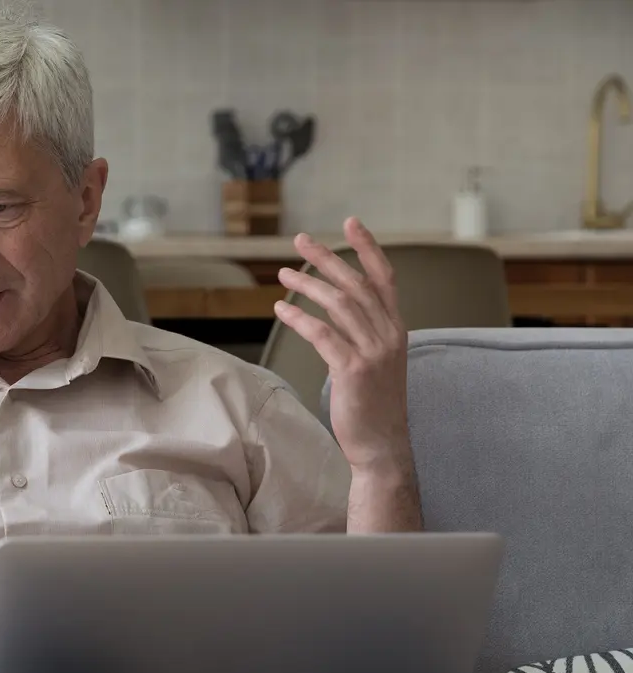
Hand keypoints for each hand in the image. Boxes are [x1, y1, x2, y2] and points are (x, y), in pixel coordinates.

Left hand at [272, 217, 409, 472]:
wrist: (382, 445)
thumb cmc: (373, 403)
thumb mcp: (377, 361)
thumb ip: (363, 332)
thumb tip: (336, 309)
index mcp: (396, 329)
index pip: (385, 278)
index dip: (368, 248)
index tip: (350, 223)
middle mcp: (389, 335)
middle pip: (356, 284)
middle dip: (327, 258)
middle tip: (300, 240)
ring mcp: (373, 352)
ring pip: (338, 304)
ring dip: (307, 285)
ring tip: (283, 275)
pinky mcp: (353, 370)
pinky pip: (322, 334)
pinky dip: (300, 318)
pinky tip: (281, 309)